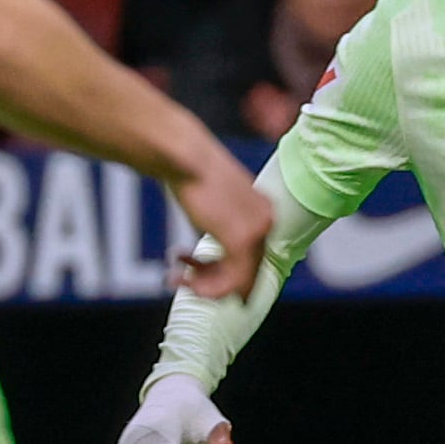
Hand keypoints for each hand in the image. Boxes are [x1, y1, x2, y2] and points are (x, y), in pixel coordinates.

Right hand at [170, 162, 272, 302]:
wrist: (185, 156)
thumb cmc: (192, 171)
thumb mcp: (217, 201)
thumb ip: (224, 225)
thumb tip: (216, 255)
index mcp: (265, 212)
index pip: (252, 256)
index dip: (223, 271)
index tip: (198, 275)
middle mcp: (267, 222)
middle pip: (247, 270)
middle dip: (213, 281)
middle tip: (183, 280)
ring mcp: (257, 231)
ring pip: (240, 280)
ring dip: (206, 287)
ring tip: (178, 280)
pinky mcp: (241, 240)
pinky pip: (232, 279)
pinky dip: (206, 287)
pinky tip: (180, 277)